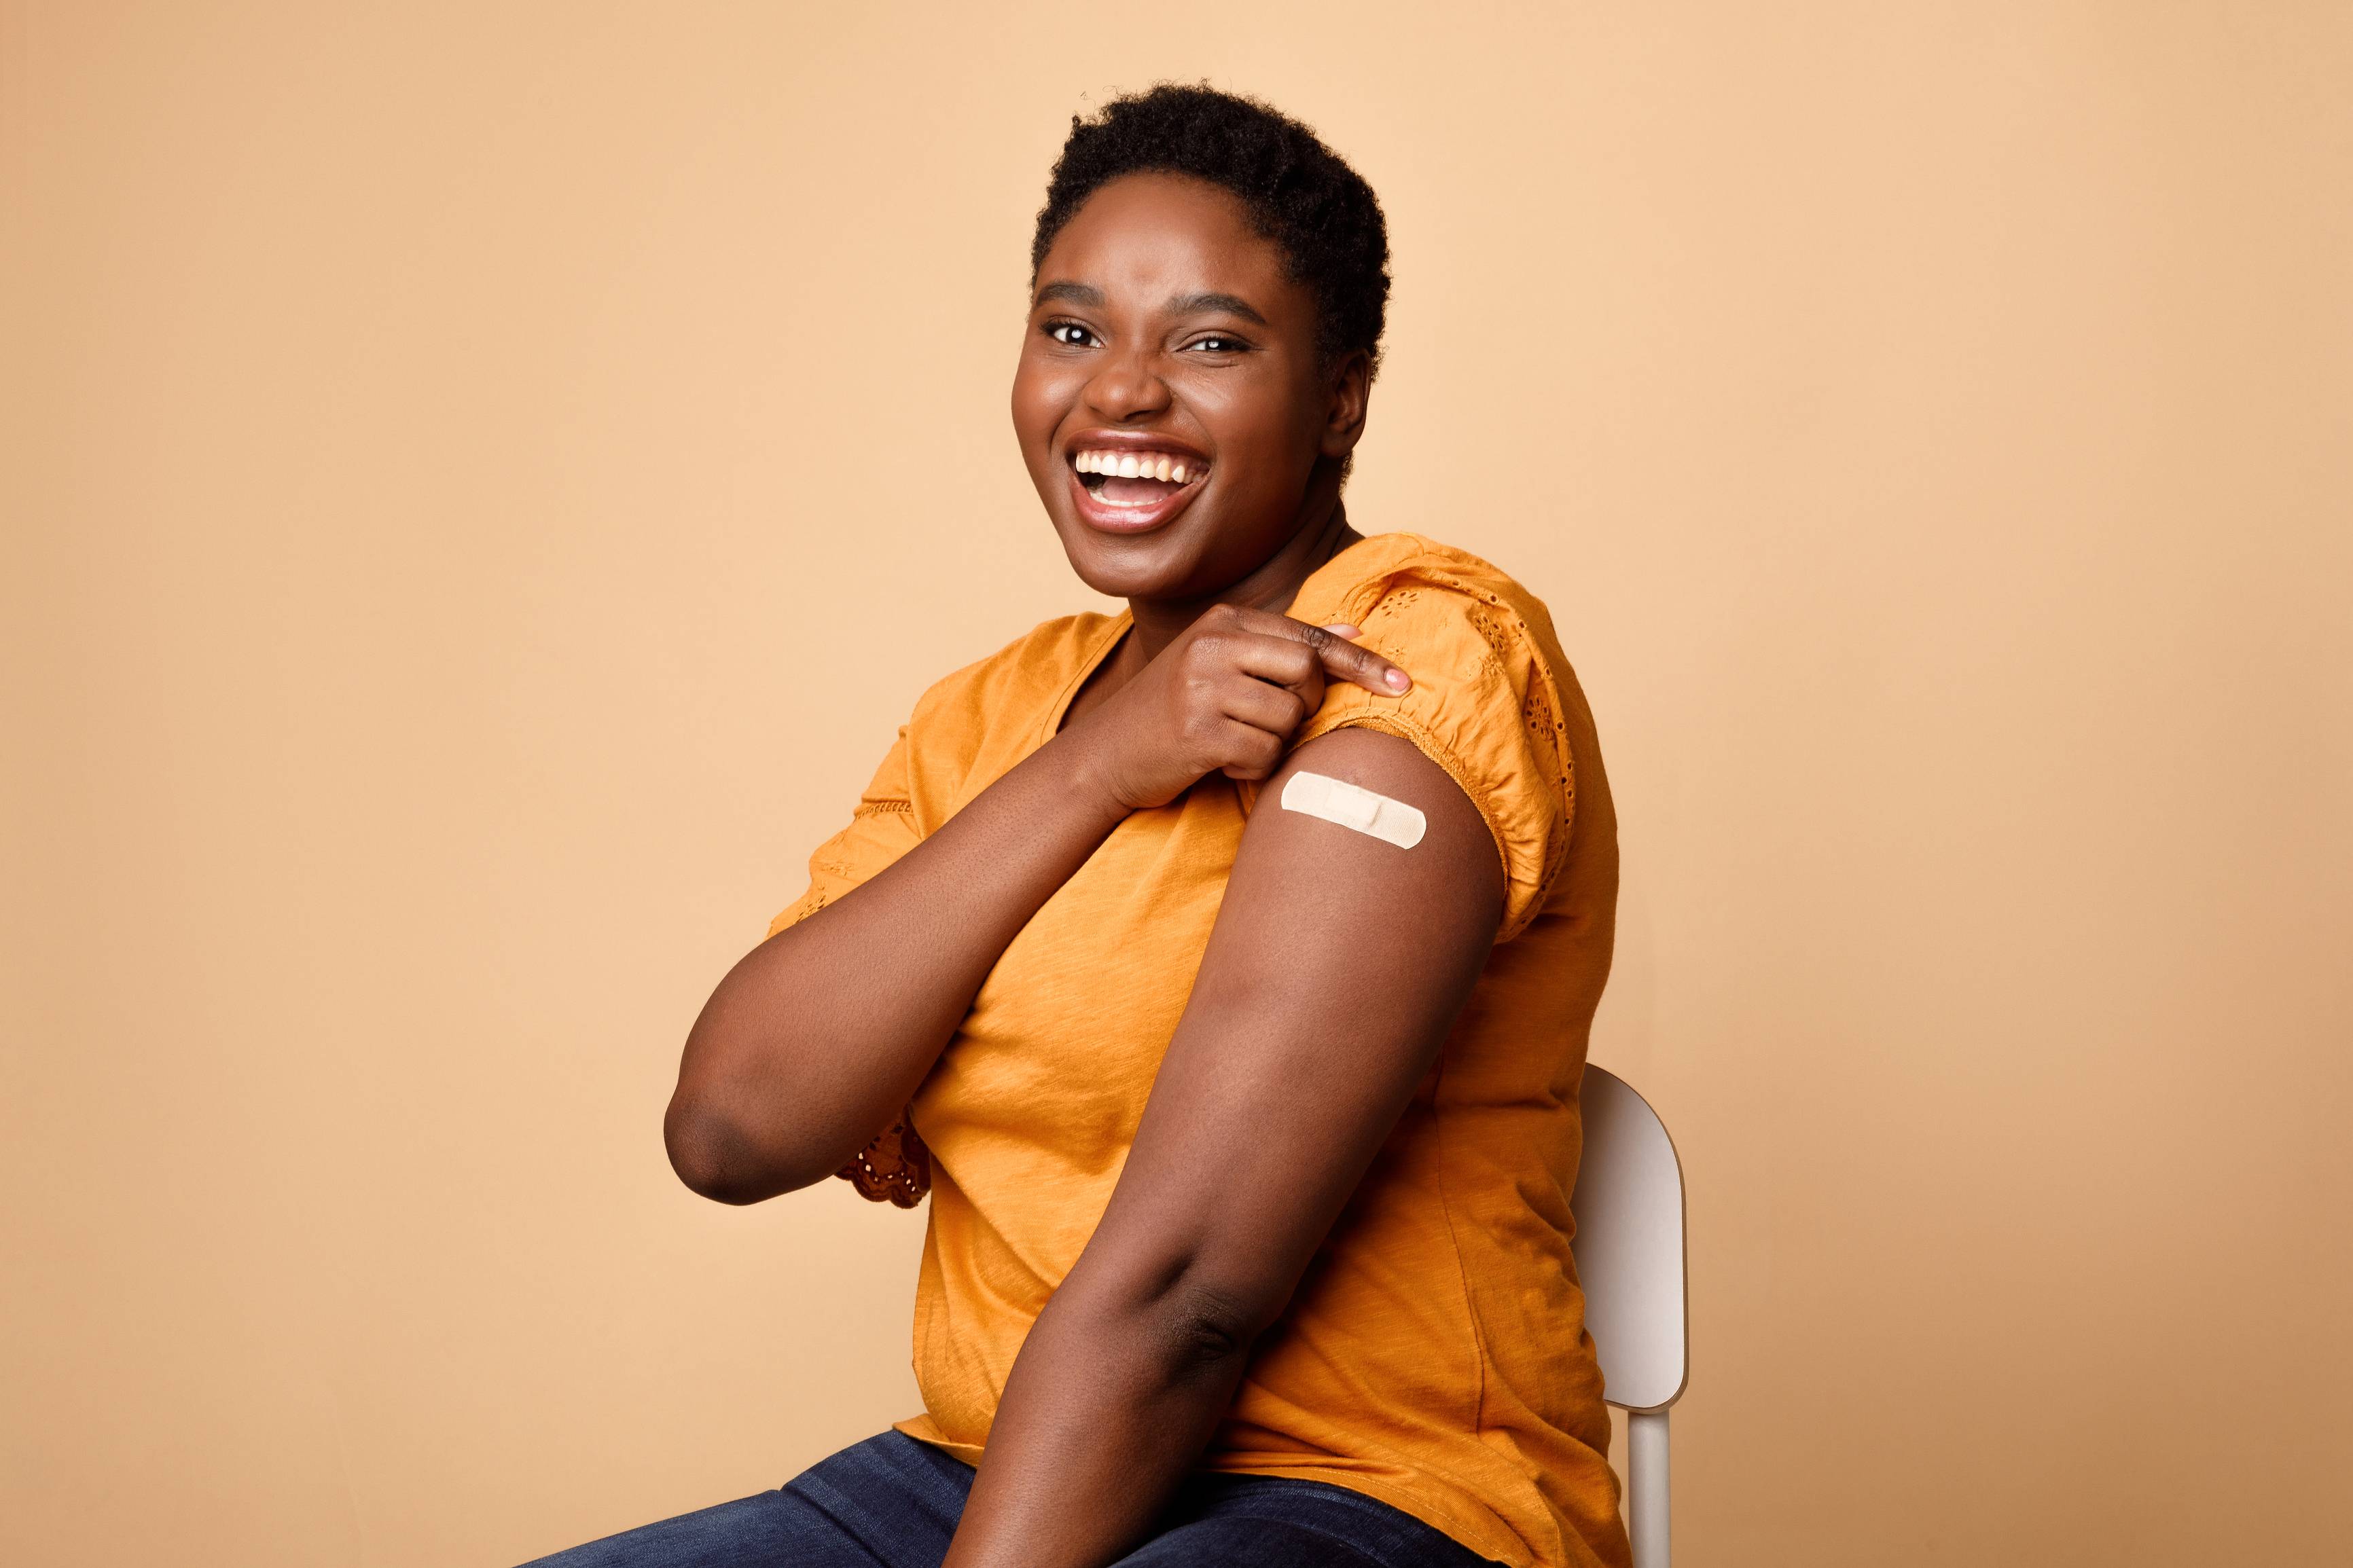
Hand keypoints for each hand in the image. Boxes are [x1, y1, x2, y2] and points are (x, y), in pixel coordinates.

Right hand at [1070, 603, 1412, 811]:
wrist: (1105, 754)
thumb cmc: (1172, 709)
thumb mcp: (1219, 663)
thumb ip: (1281, 646)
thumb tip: (1353, 627)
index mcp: (1223, 622)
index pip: (1309, 638)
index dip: (1361, 662)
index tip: (1401, 683)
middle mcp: (1212, 647)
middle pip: (1307, 675)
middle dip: (1304, 707)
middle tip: (1271, 721)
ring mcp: (1202, 688)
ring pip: (1288, 719)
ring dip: (1273, 742)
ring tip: (1234, 742)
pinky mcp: (1198, 732)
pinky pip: (1263, 754)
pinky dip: (1253, 767)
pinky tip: (1221, 762)